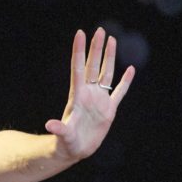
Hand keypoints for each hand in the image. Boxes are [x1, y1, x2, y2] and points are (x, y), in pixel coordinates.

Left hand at [44, 27, 134, 161]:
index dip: (79, 50)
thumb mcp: (63, 136)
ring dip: (109, 57)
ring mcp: (99, 100)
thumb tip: (50, 125)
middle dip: (96, 48)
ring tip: (111, 40)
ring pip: (106, 73)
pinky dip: (125, 81)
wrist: (74, 150)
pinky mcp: (109, 110)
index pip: (78, 68)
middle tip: (100, 30)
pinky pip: (119, 92)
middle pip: (93, 66)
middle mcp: (88, 94)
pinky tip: (130, 69)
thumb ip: (59, 129)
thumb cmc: (66, 143)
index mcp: (78, 96)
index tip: (80, 33)